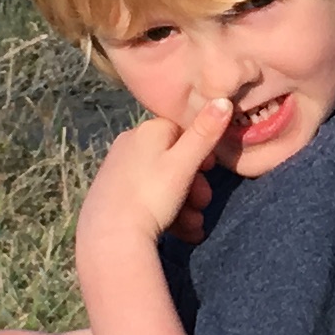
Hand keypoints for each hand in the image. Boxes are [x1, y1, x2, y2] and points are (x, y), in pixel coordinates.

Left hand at [79, 92, 233, 255]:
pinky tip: (180, 231)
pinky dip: (166, 212)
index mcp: (147, 131)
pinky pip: (147, 197)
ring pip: (163, 183)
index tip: (211, 171)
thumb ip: (205, 133)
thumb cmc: (152, 195)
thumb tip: (223, 97)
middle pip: (174, 160)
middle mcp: (129, 144)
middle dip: (195, 185)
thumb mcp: (184, 164)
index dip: (201, 152)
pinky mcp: (112, 193)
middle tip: (203, 204)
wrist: (111, 237)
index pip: (182, 131)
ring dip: (185, 204)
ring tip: (194, 226)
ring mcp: (119, 170)